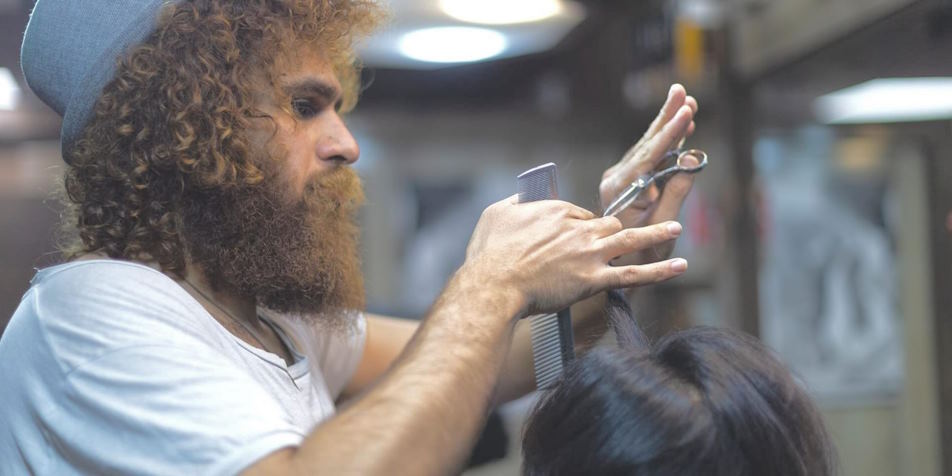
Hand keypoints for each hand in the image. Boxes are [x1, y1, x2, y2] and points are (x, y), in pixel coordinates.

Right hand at [464, 195, 685, 316]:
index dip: (578, 226)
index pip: (577, 213)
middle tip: (614, 241)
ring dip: (655, 232)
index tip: (574, 238)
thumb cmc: (489, 253)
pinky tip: (680, 265)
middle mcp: (577, 227)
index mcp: (555, 210)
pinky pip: (633, 274)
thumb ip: (513, 204)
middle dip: (611, 232)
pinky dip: (659, 270)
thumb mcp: (495, 215)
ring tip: (675, 227)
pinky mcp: (594, 279)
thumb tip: (521, 200)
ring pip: (629, 238)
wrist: (493, 285)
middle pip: (605, 223)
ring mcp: (588, 253)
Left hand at [599, 84, 698, 264]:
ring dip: (668, 124)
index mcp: (620, 188)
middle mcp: (616, 177)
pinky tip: (681, 126)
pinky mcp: (628, 180)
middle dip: (667, 117)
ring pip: (648, 146)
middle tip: (682, 92)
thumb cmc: (639, 254)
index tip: (687, 112)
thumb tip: (690, 159)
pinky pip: (649, 156)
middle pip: (646, 142)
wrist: (613, 268)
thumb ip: (675, 192)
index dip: (670, 133)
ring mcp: (620, 177)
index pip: (648, 154)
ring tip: (686, 101)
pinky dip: (666, 141)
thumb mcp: (661, 227)